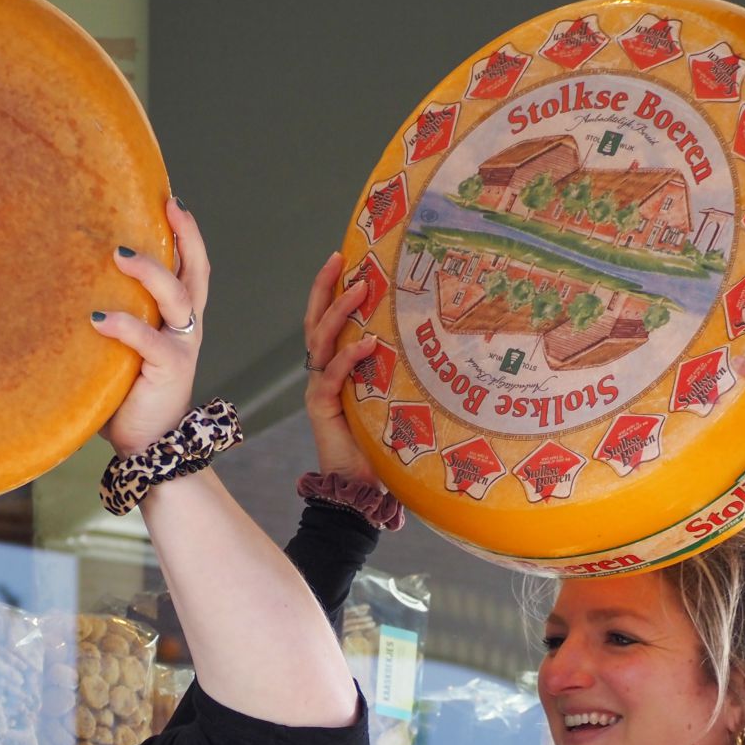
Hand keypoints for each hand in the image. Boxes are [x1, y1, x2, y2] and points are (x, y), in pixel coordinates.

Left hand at [93, 198, 207, 456]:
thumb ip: (110, 317)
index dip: (187, 233)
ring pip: (178, 297)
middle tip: (166, 205)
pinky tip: (97, 317)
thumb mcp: (121, 348)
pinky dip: (124, 325)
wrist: (149, 444)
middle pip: (196, 271)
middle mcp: (186, 327)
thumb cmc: (127, 393)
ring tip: (119, 254)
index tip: (169, 200)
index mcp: (179, 318)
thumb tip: (58, 286)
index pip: (191, 266)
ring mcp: (182, 346)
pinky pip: (148, 340)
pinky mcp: (170, 369)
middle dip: (186, 236)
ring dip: (151, 271)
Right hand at [302, 252, 380, 488]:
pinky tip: (367, 343)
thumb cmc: (380, 442)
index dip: (330, 290)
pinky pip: (333, 375)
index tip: (343, 258)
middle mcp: (321, 373)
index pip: (326, 321)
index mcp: (334, 368)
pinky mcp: (321, 408)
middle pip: (315, 321)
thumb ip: (394, 371)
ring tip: (359, 290)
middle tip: (339, 259)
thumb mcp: (388, 397)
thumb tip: (429, 340)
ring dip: (339, 312)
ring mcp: (318, 389)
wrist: (358, 486)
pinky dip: (349, 357)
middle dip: (325, 287)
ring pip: (321, 340)